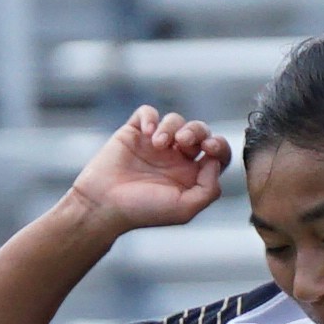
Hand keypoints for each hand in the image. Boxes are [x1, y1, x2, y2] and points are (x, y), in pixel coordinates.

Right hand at [67, 106, 233, 228]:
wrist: (104, 204)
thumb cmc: (144, 211)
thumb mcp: (185, 209)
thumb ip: (209, 189)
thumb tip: (214, 161)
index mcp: (192, 175)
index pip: (217, 153)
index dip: (218, 146)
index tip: (208, 149)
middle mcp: (176, 158)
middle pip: (199, 131)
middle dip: (196, 131)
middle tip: (183, 141)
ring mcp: (155, 144)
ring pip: (175, 120)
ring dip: (171, 126)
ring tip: (157, 143)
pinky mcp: (133, 133)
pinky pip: (147, 112)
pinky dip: (150, 117)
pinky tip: (146, 132)